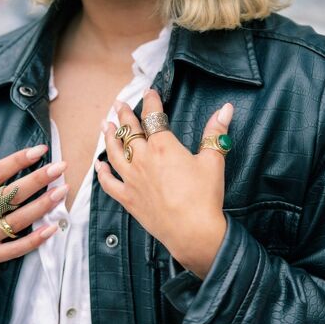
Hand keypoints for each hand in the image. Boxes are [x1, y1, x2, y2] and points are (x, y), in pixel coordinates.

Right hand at [0, 145, 68, 265]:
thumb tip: (4, 166)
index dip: (17, 161)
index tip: (41, 150)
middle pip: (10, 195)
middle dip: (37, 180)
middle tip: (60, 167)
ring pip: (16, 220)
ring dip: (41, 206)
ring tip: (63, 190)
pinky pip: (13, 250)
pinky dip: (33, 240)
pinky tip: (52, 228)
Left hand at [96, 89, 233, 278]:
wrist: (192, 231)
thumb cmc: (204, 196)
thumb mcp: (213, 161)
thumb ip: (215, 133)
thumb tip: (225, 109)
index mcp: (163, 147)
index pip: (154, 117)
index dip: (152, 102)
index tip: (149, 92)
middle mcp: (142, 159)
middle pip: (129, 132)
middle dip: (124, 115)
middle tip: (118, 104)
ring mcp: (132, 179)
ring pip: (114, 153)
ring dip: (109, 137)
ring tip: (105, 125)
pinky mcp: (128, 199)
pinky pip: (109, 183)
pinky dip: (102, 173)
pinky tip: (99, 165)